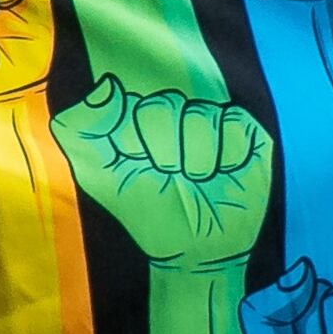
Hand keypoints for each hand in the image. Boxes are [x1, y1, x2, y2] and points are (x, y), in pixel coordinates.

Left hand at [52, 80, 274, 266]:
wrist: (194, 248)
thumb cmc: (147, 212)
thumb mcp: (103, 177)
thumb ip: (83, 130)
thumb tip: (106, 85)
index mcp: (142, 118)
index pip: (132, 99)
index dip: (132, 136)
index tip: (135, 163)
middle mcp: (179, 112)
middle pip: (164, 104)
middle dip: (162, 151)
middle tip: (168, 176)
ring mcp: (215, 119)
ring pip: (200, 114)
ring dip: (195, 160)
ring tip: (197, 180)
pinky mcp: (249, 131)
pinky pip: (234, 124)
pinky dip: (225, 157)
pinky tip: (224, 173)